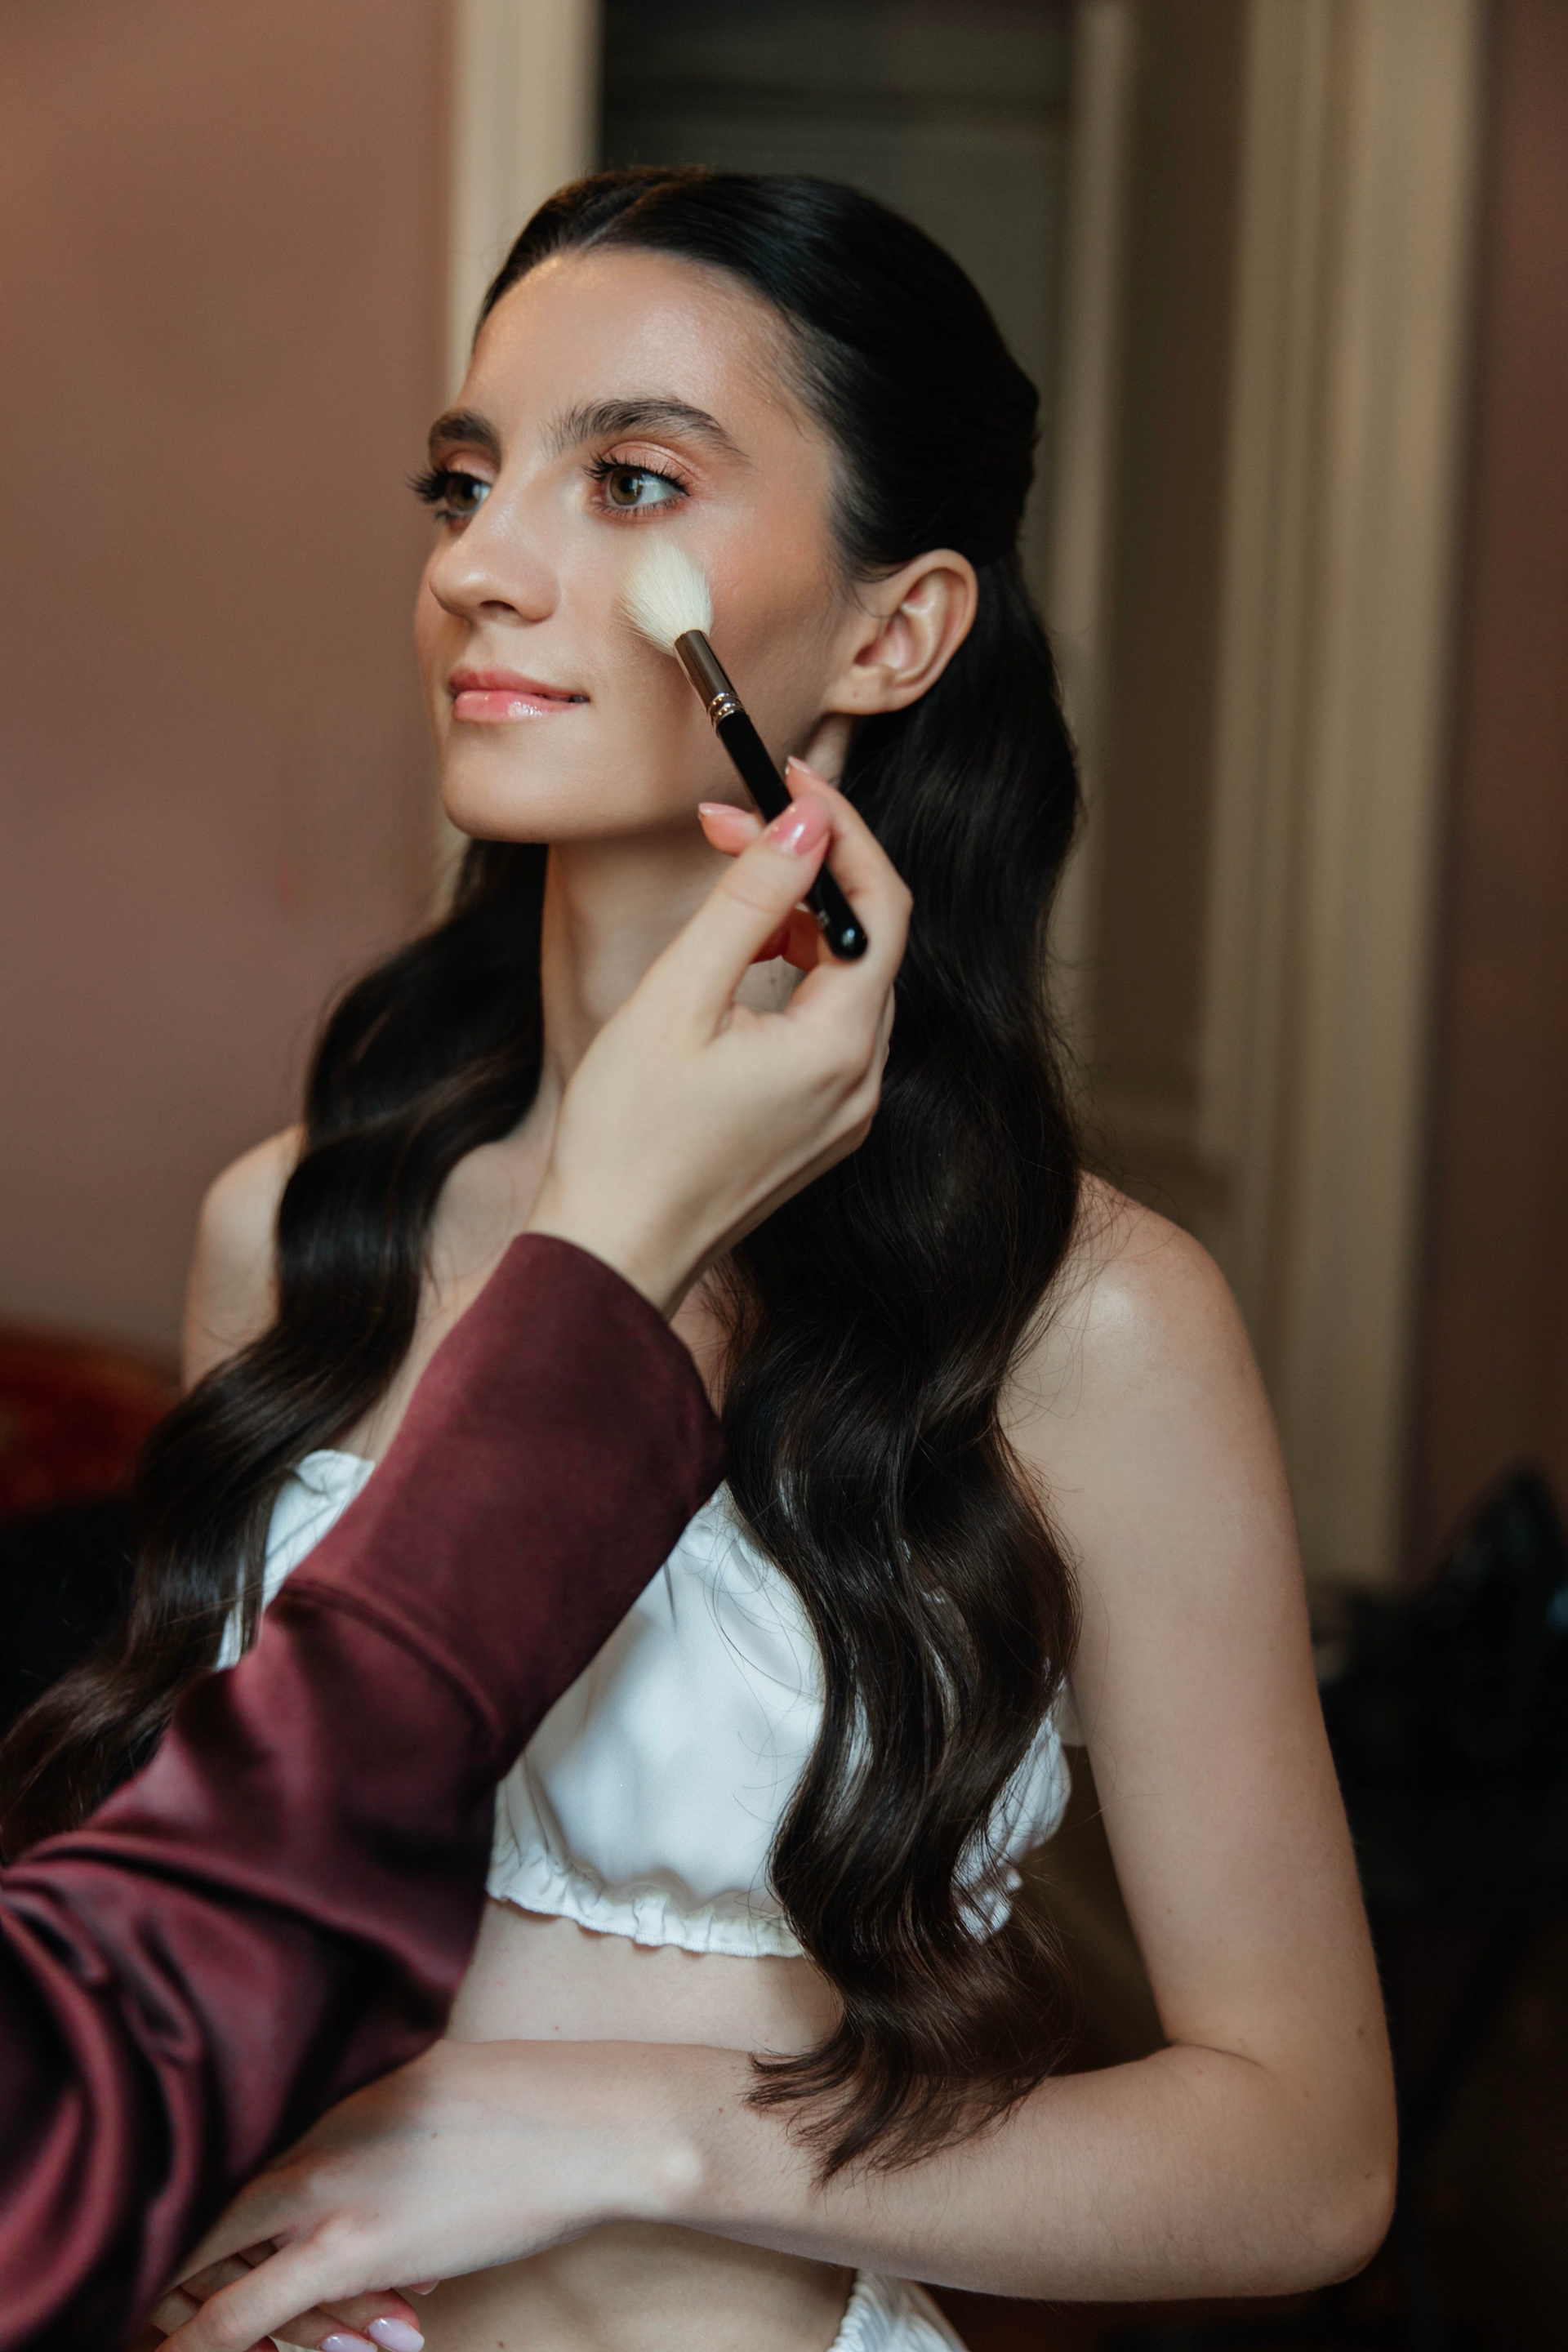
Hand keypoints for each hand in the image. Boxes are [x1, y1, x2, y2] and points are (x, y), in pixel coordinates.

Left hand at [146, 2040, 698, 2351]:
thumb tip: (328, 2156)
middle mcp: (308, 2129)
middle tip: (118, 2286)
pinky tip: (186, 2348)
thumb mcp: (420, 2080)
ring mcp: (326, 2192)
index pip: (214, 2133)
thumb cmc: (521, 2102)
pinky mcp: (354, 2250)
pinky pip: (248, 2310)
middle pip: (193, 2194)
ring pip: (208, 2258)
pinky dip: (209, 2337)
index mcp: (322, 2083)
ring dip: (177, 2300)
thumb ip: (355, 2115)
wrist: (590, 2124)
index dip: (168, 2180)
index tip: (143, 2213)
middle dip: (151, 2246)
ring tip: (144, 2328)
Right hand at [527, 759, 907, 1314]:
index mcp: (841, 1047)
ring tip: (724, 909)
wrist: (611, 1252)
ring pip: (849, 982)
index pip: (884, 904)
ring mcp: (848, 1113)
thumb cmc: (626, 1135)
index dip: (843, 829)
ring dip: (798, 924)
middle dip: (808, 871)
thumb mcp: (679, 996)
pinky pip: (830, 1031)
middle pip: (870, 940)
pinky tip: (735, 975)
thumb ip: (749, 900)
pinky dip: (794, 982)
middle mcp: (864, 1082)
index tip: (789, 779)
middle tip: (727, 827)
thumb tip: (807, 822)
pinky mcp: (821, 1131)